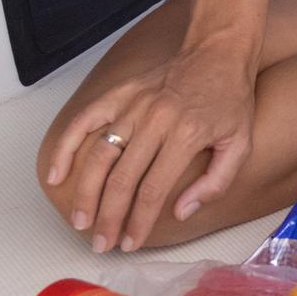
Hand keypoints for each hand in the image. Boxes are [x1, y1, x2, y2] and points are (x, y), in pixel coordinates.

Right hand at [44, 43, 255, 250]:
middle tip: (101, 244)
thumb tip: (180, 212)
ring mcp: (133, 105)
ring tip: (80, 222)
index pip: (154, 190)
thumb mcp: (240, 142)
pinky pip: (83, 122)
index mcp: (188, 134)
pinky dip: (65, 149)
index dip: (139, 222)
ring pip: (100, 157)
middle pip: (122, 180)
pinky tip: (55, 176)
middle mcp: (156, 120)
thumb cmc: (230, 99)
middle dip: (109, 218)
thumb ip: (215, 181)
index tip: (130, 243)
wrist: (218, 51)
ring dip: (86, 194)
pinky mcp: (118, 94)